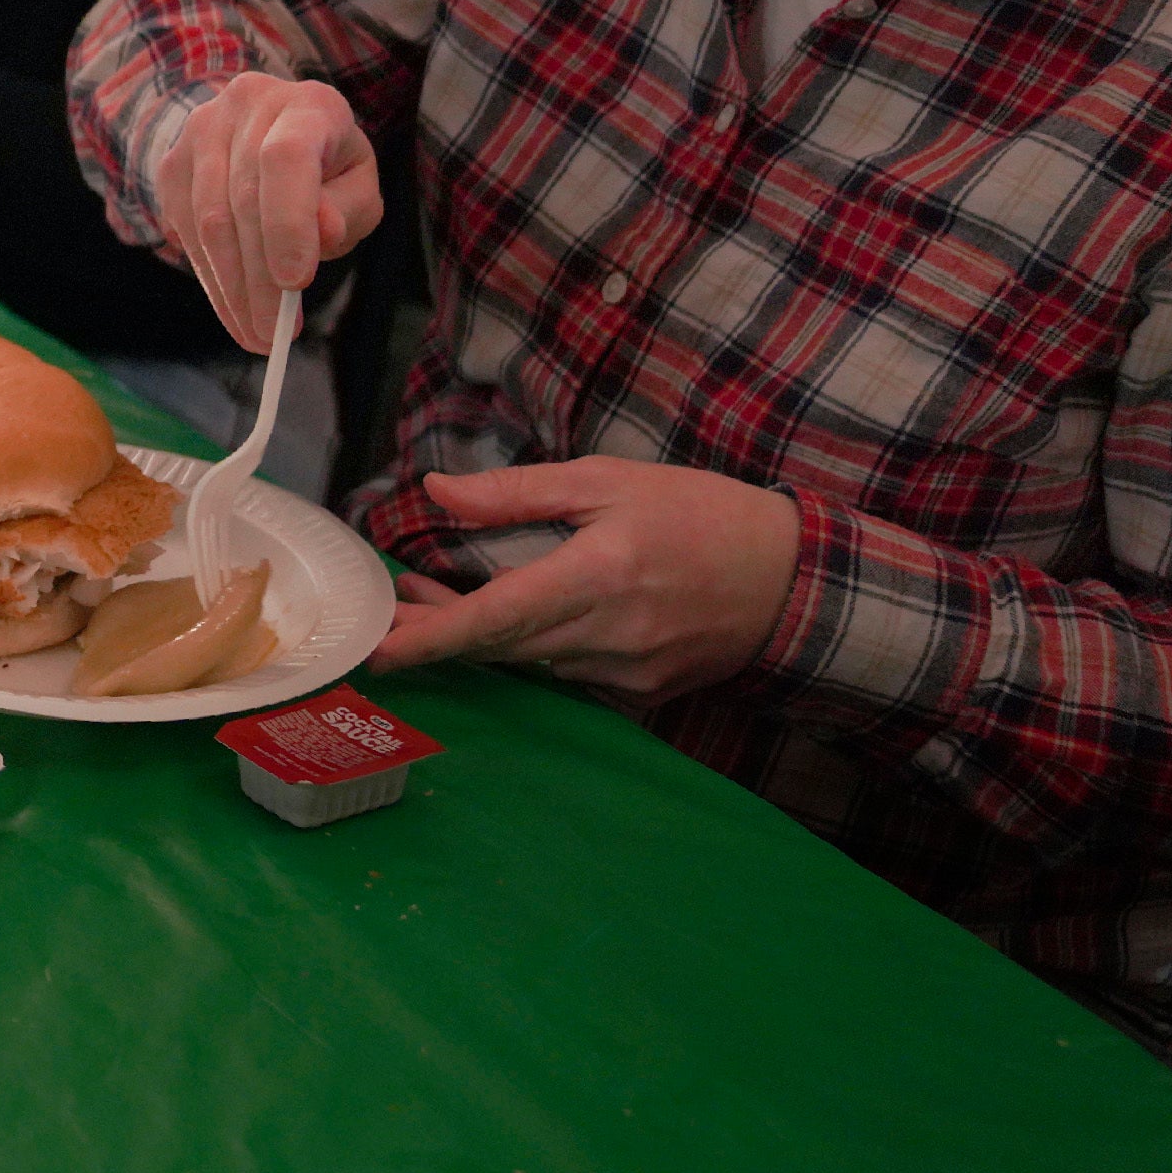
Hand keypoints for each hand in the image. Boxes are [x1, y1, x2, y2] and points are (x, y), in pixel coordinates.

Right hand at [151, 73, 379, 350]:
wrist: (269, 131)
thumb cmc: (327, 167)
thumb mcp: (356, 186)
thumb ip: (348, 209)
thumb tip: (323, 232)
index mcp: (308, 104)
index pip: (286, 158)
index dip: (287, 222)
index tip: (296, 283)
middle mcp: (247, 104)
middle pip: (242, 199)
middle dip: (259, 278)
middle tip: (276, 335)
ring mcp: (200, 130)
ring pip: (208, 220)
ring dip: (232, 288)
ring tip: (257, 334)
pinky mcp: (172, 163)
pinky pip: (185, 231)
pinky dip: (212, 280)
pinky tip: (234, 309)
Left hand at [371, 458, 801, 701]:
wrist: (793, 579)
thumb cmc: (700, 513)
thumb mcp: (608, 480)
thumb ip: (517, 492)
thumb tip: (436, 490)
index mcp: (596, 576)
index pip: (494, 617)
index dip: (430, 637)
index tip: (378, 649)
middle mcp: (606, 636)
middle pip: (497, 647)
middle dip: (433, 635)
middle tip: (384, 612)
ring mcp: (624, 673)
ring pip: (525, 662)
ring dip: (474, 636)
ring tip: (423, 596)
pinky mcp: (639, 691)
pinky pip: (563, 672)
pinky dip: (524, 648)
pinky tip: (500, 617)